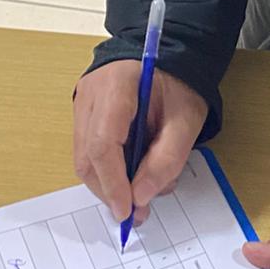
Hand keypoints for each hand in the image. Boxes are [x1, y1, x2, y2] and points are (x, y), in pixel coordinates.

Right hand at [73, 61, 207, 225]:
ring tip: (139, 195)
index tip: (128, 210)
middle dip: (110, 189)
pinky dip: (108, 170)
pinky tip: (132, 175)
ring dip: (109, 184)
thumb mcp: (187, 121)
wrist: (169, 56)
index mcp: (116, 85)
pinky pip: (89, 151)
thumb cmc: (179, 84)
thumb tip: (140, 198)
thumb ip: (166, 160)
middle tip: (137, 213)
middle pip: (87, 156)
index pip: (103, 143)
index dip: (113, 182)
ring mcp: (83, 103)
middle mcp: (90, 94)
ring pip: (84, 158)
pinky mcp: (85, 115)